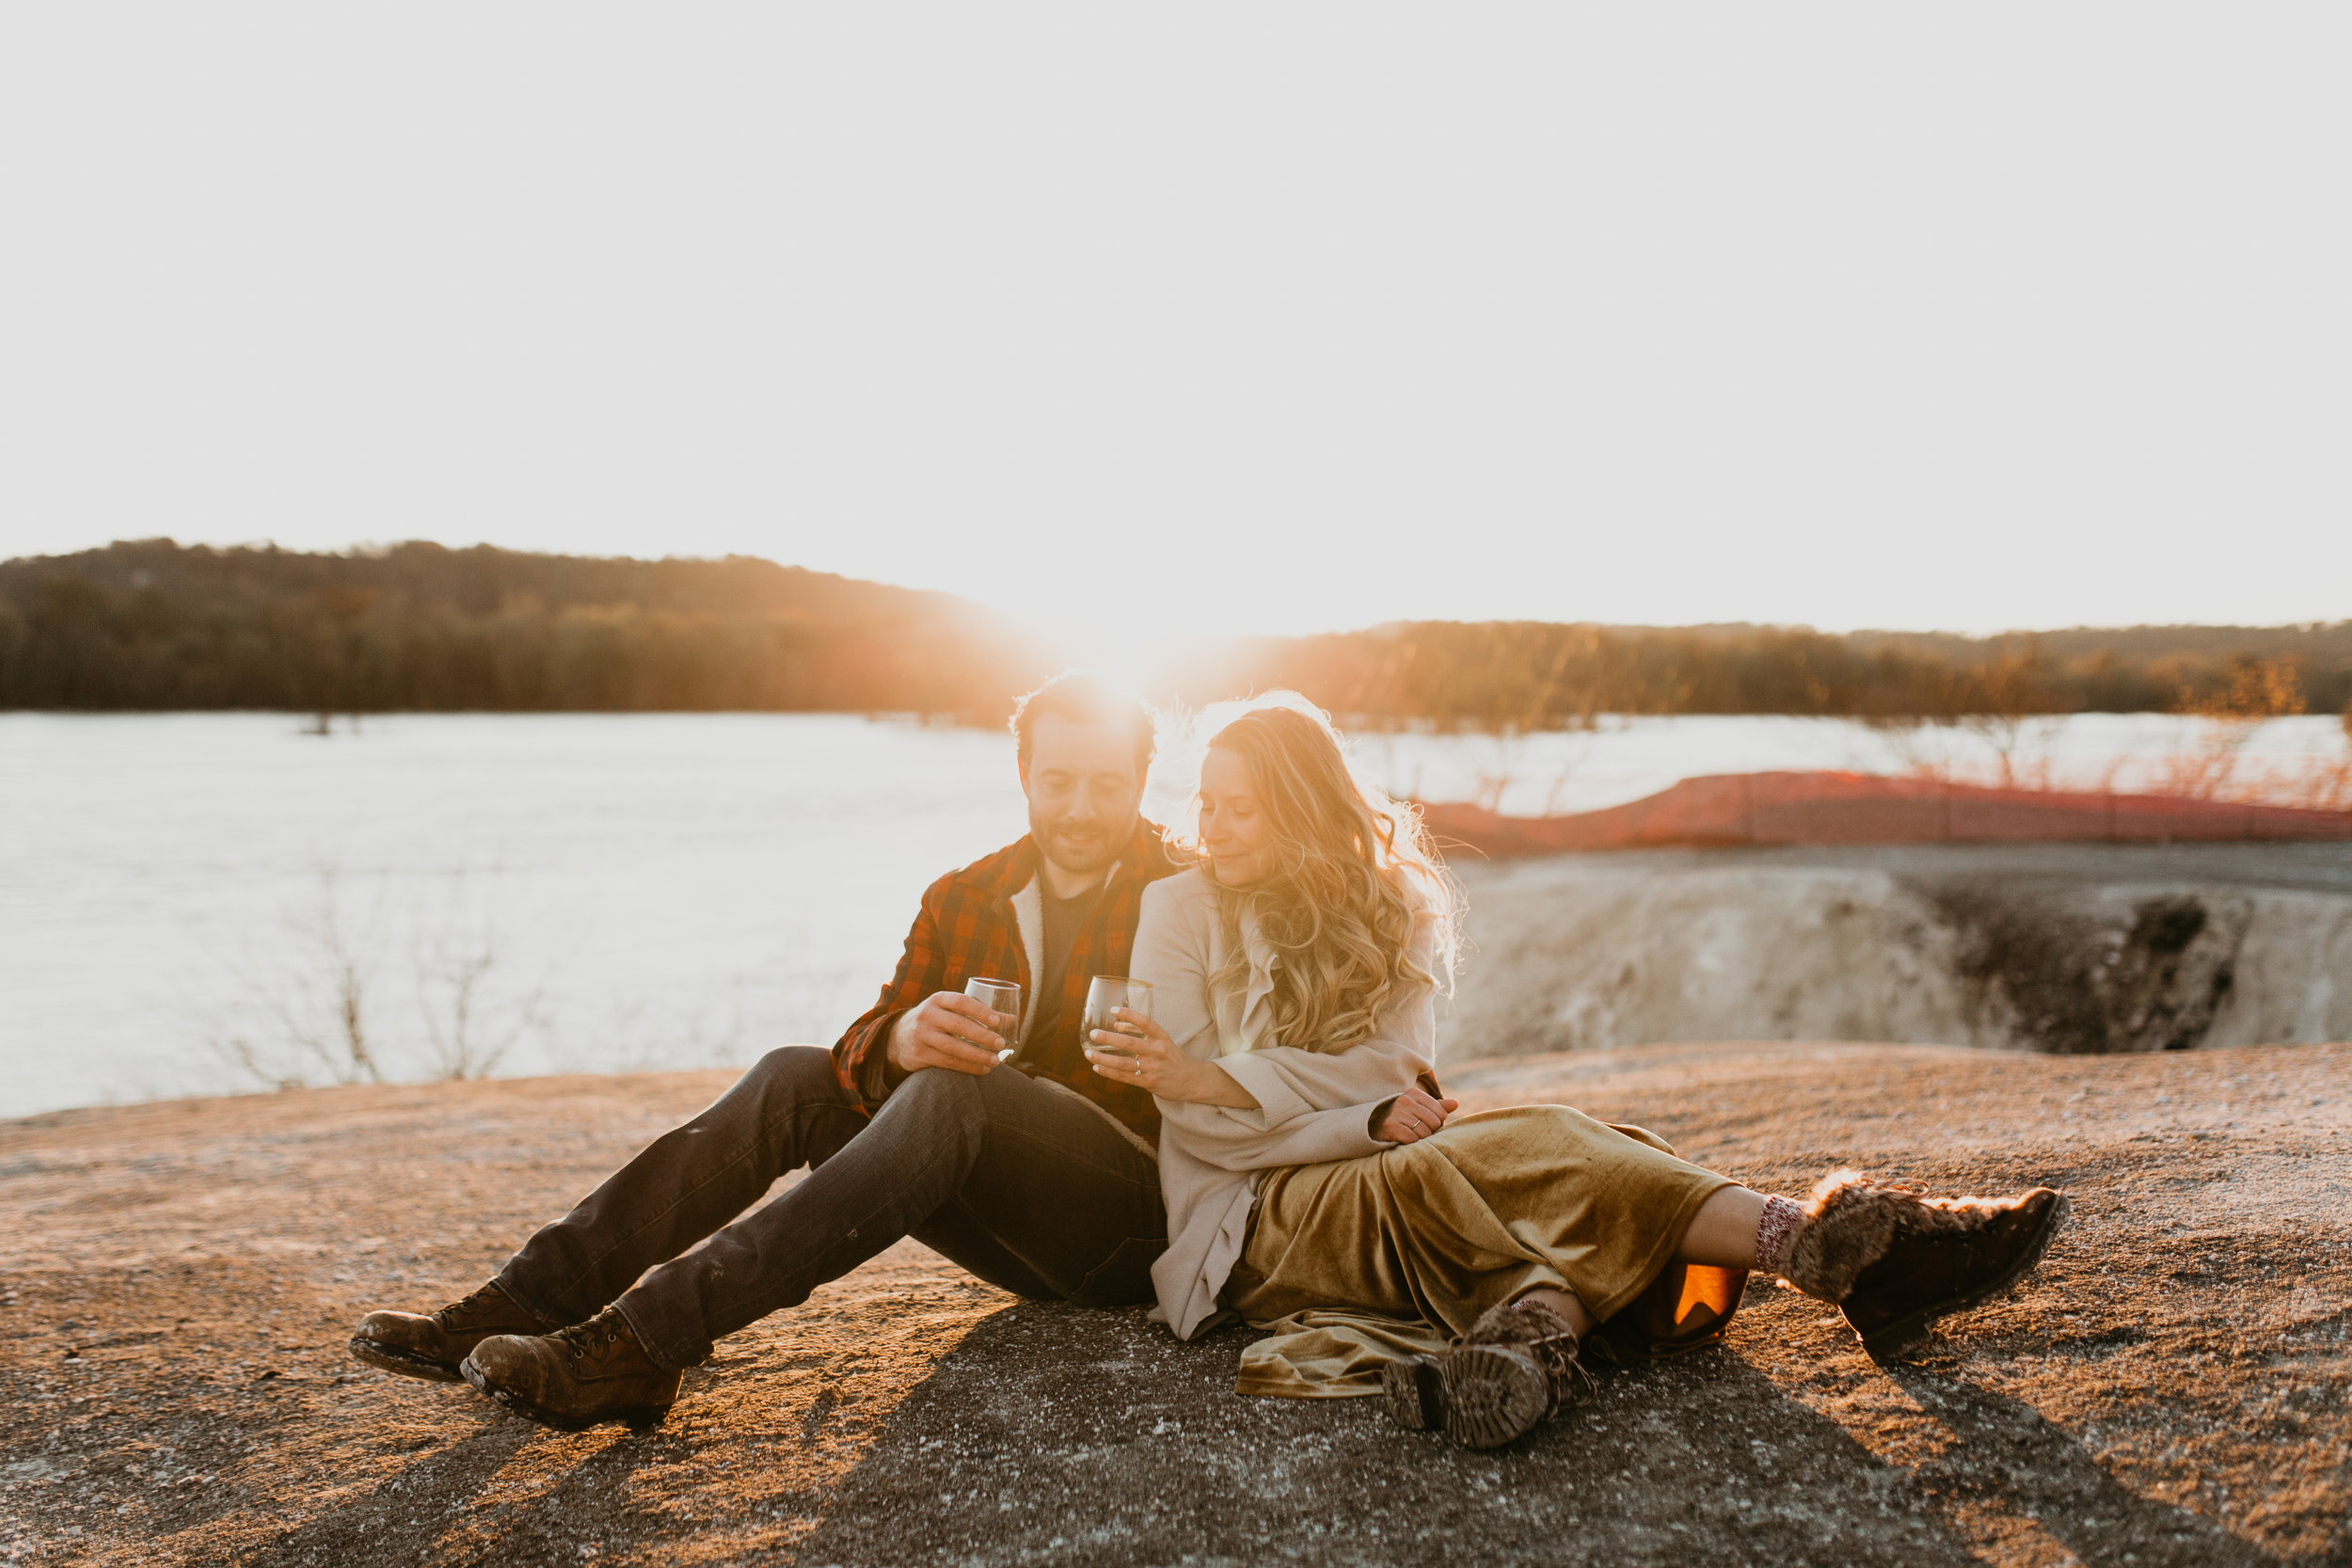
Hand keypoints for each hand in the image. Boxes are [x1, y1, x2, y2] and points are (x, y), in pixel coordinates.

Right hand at [887, 991, 1010, 1077]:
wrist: (899, 1037)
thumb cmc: (936, 1020)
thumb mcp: (951, 1011)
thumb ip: (979, 1014)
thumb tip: (1013, 1020)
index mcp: (937, 999)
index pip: (960, 1002)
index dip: (979, 1010)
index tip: (996, 1021)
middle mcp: (927, 1015)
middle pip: (957, 1025)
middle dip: (982, 1036)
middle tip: (1000, 1044)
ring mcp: (921, 1035)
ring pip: (952, 1047)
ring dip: (976, 1055)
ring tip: (995, 1061)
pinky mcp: (920, 1055)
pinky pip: (947, 1062)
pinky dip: (967, 1067)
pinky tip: (982, 1069)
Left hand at [1086, 1009, 1215, 1101]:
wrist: (1191, 1080)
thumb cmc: (1172, 1057)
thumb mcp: (1161, 1040)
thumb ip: (1140, 1032)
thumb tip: (1116, 1024)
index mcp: (1161, 1037)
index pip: (1145, 1022)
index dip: (1129, 1014)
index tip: (1113, 1009)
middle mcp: (1157, 1051)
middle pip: (1129, 1043)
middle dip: (1108, 1038)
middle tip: (1093, 1034)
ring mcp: (1153, 1068)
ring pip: (1123, 1063)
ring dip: (1103, 1058)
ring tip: (1088, 1053)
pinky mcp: (1149, 1083)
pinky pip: (1124, 1077)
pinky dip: (1108, 1072)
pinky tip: (1097, 1067)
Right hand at [1372, 1087, 1458, 1143]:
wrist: (1373, 1128)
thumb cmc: (1401, 1119)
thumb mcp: (1418, 1109)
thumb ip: (1438, 1107)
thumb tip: (1456, 1103)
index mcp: (1414, 1093)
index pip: (1441, 1113)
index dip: (1436, 1123)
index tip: (1424, 1124)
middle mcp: (1405, 1100)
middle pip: (1434, 1123)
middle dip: (1429, 1131)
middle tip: (1417, 1131)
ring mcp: (1397, 1112)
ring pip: (1425, 1133)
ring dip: (1420, 1139)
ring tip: (1410, 1135)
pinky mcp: (1391, 1126)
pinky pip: (1413, 1139)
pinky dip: (1411, 1143)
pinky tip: (1403, 1140)